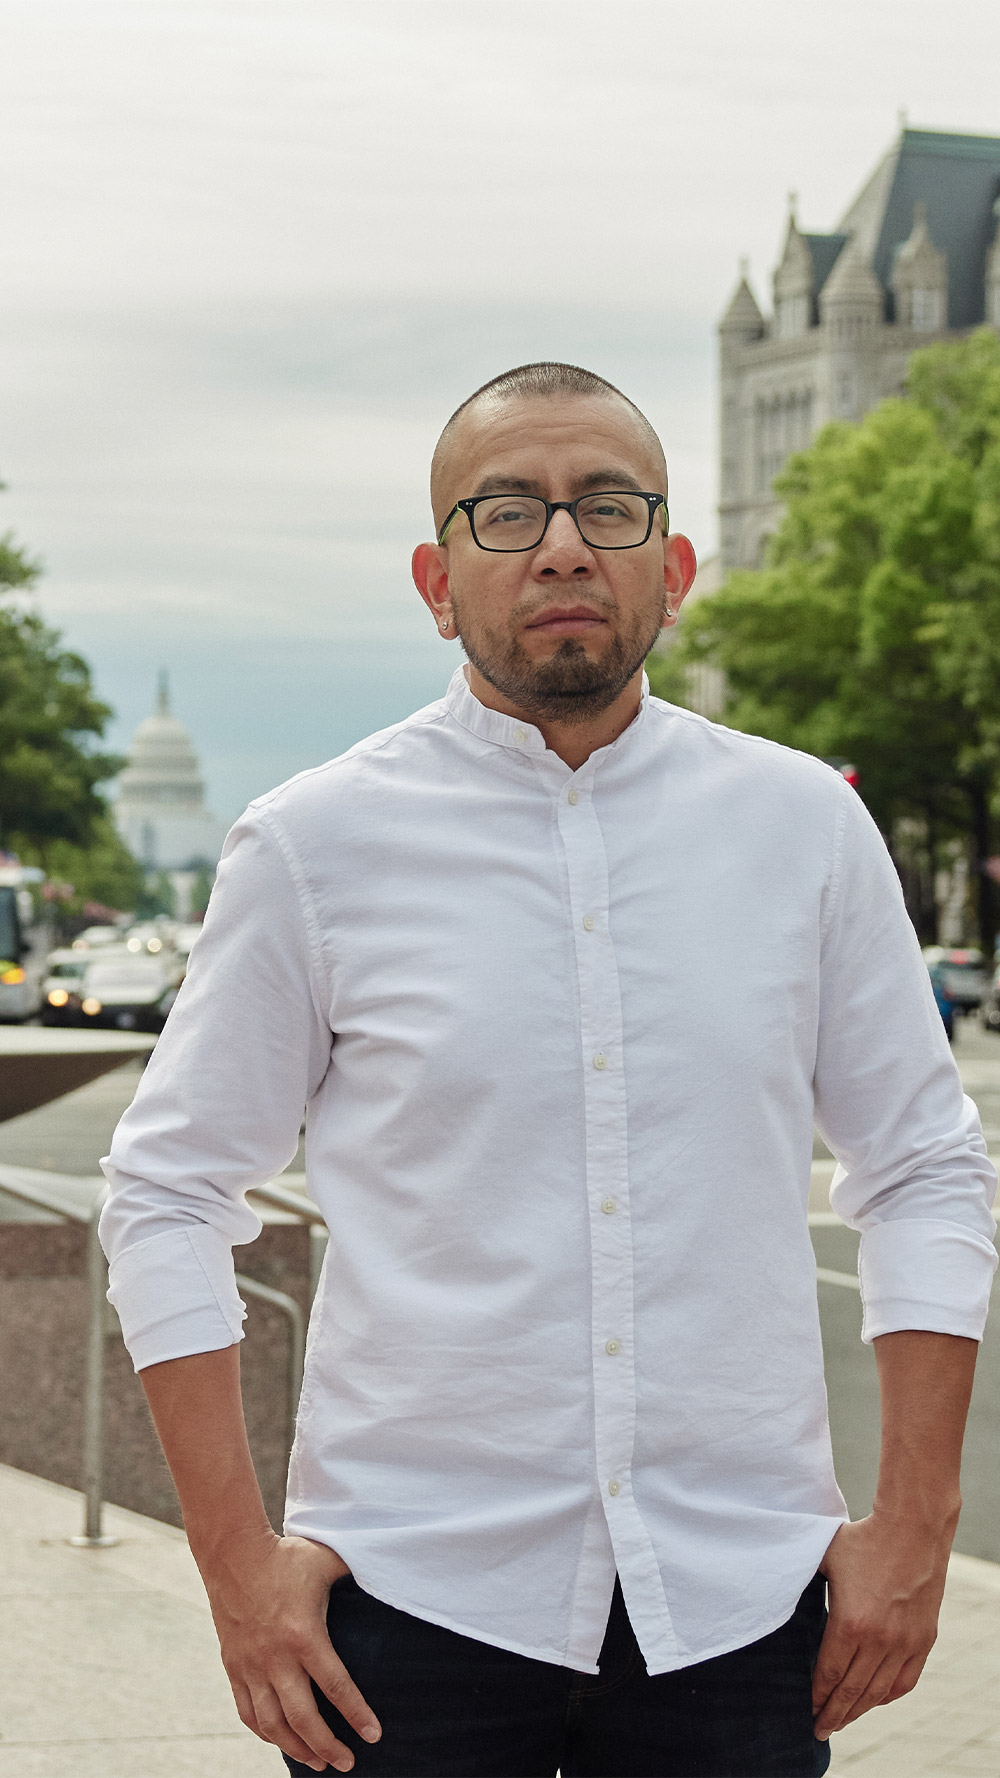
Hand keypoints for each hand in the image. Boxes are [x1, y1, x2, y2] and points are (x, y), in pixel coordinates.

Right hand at [201, 1525, 381, 1771]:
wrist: (232, 1553)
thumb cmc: (284, 1555)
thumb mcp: (325, 1560)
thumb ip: (355, 1572)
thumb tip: (385, 1571)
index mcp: (304, 1634)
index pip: (336, 1686)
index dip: (357, 1715)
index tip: (373, 1736)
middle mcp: (276, 1657)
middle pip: (303, 1718)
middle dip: (327, 1747)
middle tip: (347, 1764)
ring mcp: (251, 1666)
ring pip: (272, 1724)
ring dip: (296, 1748)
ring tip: (317, 1761)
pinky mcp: (233, 1667)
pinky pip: (248, 1712)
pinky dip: (264, 1733)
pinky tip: (280, 1740)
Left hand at [811, 1511, 951, 1741]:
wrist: (912, 1528)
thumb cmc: (863, 1539)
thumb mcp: (824, 1558)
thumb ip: (802, 1580)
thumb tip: (773, 1586)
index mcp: (850, 1623)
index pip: (829, 1674)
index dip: (816, 1695)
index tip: (807, 1709)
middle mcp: (879, 1640)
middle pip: (852, 1692)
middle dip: (833, 1714)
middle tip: (819, 1730)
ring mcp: (904, 1643)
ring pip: (878, 1692)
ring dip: (859, 1710)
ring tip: (842, 1720)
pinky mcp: (923, 1640)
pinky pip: (905, 1681)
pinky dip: (888, 1696)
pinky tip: (874, 1701)